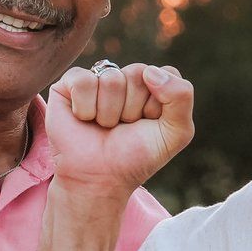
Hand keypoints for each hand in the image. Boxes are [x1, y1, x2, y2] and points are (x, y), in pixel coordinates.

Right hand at [44, 62, 193, 197]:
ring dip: (109, 113)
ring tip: (104, 126)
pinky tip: (84, 119)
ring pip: (111, 79)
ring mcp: (99, 78)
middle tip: (122, 128)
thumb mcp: (176, 133)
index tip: (149, 125)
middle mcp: (126, 77)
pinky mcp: (70, 83)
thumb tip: (149, 71)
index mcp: (154, 85)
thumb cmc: (136, 157)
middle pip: (138, 73)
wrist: (99, 179)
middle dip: (132, 109)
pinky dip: (85, 108)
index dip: (158, 106)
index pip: (166, 74)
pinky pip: (84, 81)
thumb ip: (182, 96)